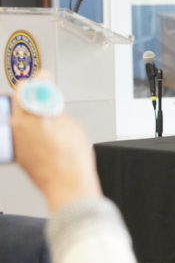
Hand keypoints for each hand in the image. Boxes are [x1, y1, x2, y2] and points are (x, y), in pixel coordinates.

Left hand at [12, 79, 101, 211]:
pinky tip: (45, 137)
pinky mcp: (16, 152)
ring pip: (18, 119)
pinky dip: (30, 131)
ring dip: (30, 115)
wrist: (67, 183)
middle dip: (31, 98)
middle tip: (45, 100)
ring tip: (48, 121)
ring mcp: (15, 140)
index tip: (43, 80)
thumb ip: (54, 106)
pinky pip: (20, 134)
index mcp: (30, 115)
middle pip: (18, 103)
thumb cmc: (71, 158)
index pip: (25, 87)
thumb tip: (48, 96)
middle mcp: (17, 126)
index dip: (36, 82)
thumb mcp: (69, 123)